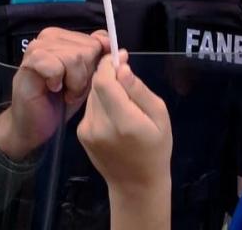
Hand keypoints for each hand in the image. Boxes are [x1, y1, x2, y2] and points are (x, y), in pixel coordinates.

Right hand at [0, 28, 108, 160]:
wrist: (33, 125)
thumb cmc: (60, 102)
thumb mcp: (86, 78)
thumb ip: (97, 58)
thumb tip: (108, 40)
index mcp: (65, 37)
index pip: (97, 40)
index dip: (96, 65)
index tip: (85, 81)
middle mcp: (50, 36)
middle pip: (88, 48)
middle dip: (85, 75)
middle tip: (72, 90)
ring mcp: (38, 46)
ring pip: (74, 57)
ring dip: (74, 82)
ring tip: (64, 92)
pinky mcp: (29, 61)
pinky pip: (57, 66)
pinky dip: (58, 82)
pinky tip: (52, 89)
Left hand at [78, 52, 172, 195]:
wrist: (136, 184)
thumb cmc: (155, 149)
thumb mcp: (160, 116)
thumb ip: (139, 90)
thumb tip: (122, 68)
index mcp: (123, 122)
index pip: (103, 82)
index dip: (109, 65)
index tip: (121, 58)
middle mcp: (99, 126)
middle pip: (96, 85)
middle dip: (109, 75)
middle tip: (126, 77)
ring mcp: (87, 131)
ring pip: (91, 94)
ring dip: (105, 89)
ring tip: (123, 101)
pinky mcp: (81, 134)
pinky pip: (90, 107)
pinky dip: (101, 103)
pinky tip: (114, 115)